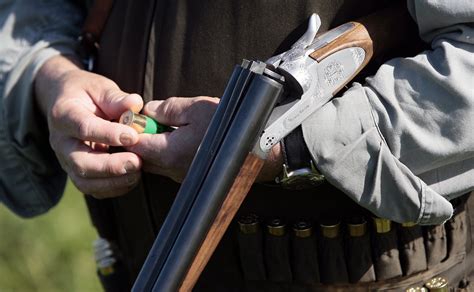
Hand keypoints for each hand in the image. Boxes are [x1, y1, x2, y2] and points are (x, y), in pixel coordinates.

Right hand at [35, 55, 143, 197]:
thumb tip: (135, 104)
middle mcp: (61, 142)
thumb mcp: (99, 87)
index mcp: (64, 114)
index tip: (133, 136)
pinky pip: (93, 188)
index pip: (83, 128)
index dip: (109, 134)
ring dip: (114, 181)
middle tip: (137, 162)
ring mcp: (67, 160)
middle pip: (80, 162)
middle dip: (110, 166)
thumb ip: (116, 98)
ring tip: (138, 172)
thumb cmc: (88, 94)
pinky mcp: (77, 173)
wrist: (67, 102)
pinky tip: (132, 178)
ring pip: (84, 181)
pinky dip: (113, 188)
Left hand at [127, 96, 282, 181]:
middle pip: (142, 155)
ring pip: (155, 161)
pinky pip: (169, 164)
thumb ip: (168, 108)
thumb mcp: (197, 108)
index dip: (130, 128)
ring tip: (170, 127)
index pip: (134, 144)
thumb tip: (149, 110)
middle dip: (142, 138)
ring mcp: (181, 176)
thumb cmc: (230, 128)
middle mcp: (172, 169)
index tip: (134, 116)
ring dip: (155, 145)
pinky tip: (182, 137)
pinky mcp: (190, 177)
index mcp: (170, 153)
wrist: (257, 148)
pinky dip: (167, 151)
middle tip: (152, 120)